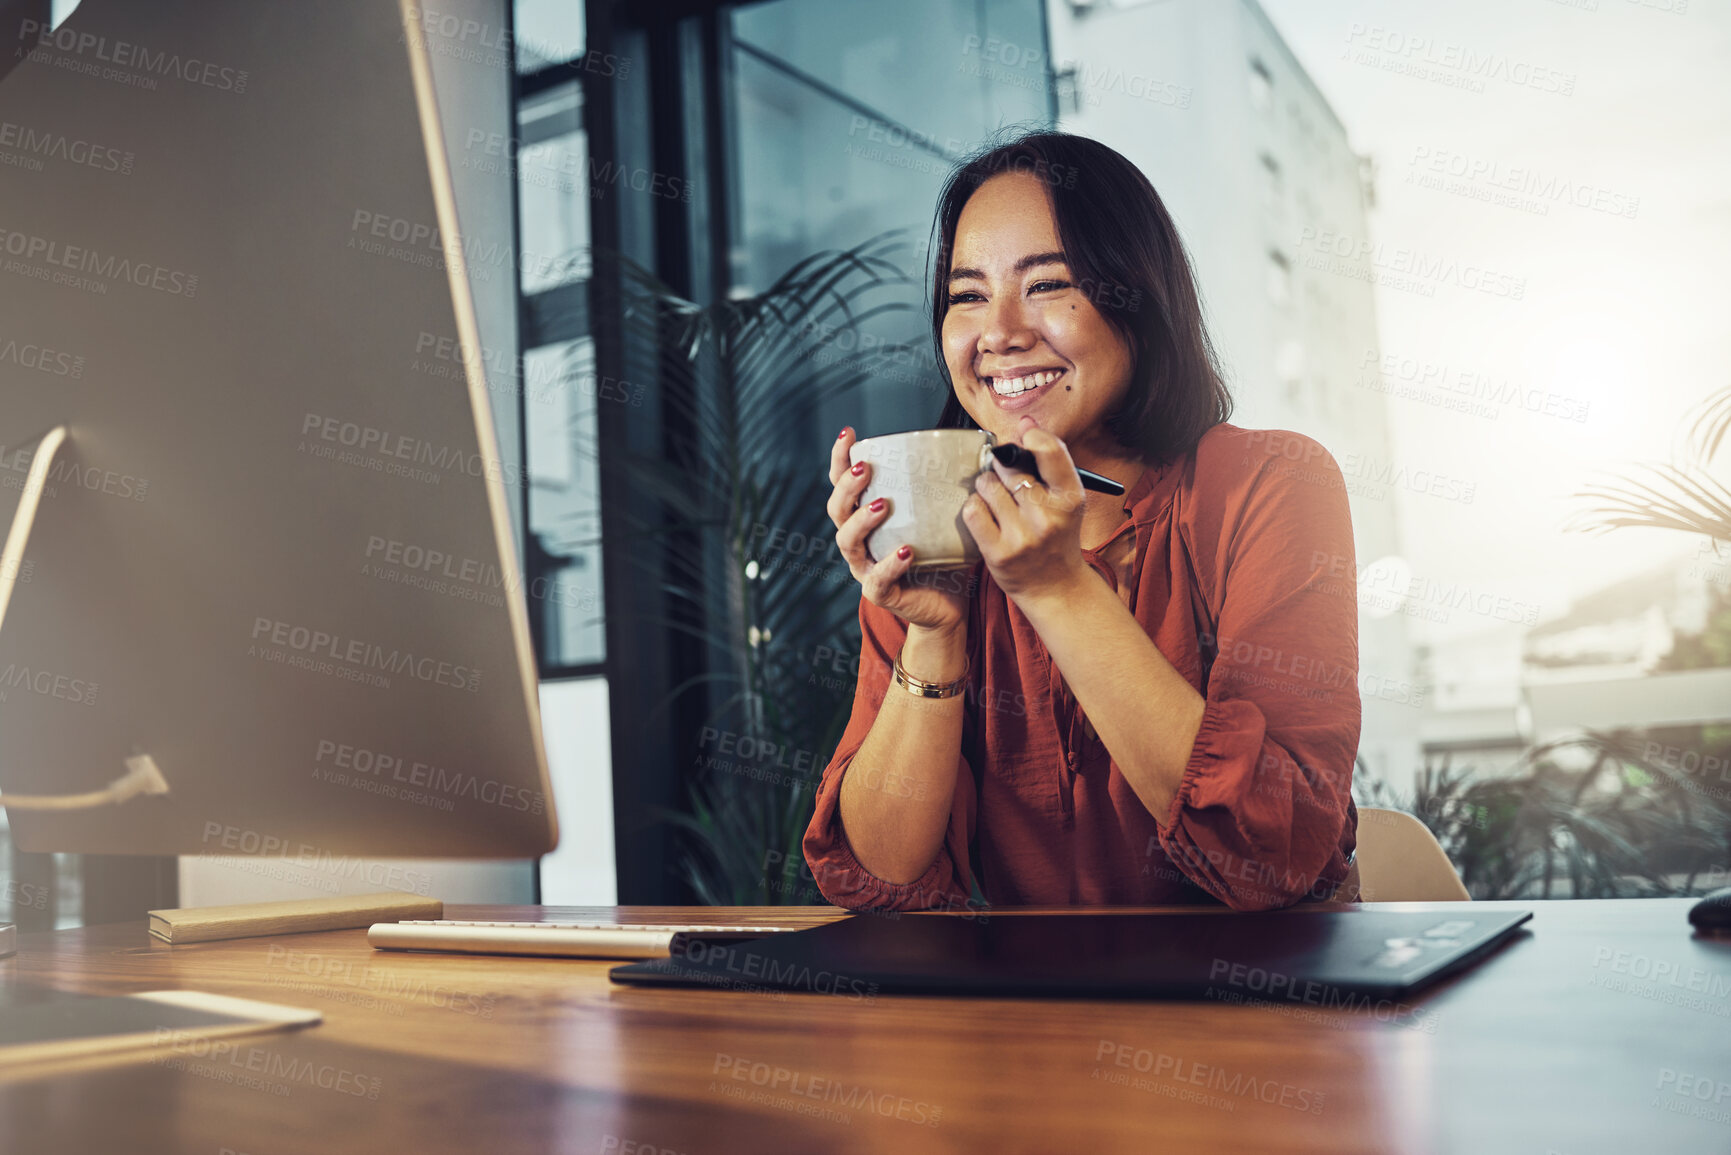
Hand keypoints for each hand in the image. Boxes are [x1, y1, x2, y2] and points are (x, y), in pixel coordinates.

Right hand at [827, 428, 969, 635]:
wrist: (948, 605)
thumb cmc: (941, 555)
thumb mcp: (939, 517)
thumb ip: (944, 489)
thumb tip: (978, 448)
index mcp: (866, 518)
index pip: (843, 484)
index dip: (840, 459)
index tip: (848, 433)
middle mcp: (859, 541)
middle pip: (837, 510)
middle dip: (847, 487)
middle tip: (865, 469)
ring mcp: (866, 568)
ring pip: (847, 542)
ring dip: (862, 521)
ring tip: (882, 505)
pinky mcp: (881, 594)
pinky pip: (876, 581)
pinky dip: (888, 565)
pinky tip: (904, 552)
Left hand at [962, 416, 1088, 602]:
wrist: (1055, 588)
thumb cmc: (1056, 536)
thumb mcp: (1066, 500)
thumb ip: (1048, 462)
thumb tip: (1024, 421)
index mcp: (1071, 498)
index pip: (1050, 450)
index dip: (1031, 435)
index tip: (1023, 435)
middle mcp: (1049, 516)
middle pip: (1009, 465)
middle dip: (1003, 465)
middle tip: (1007, 478)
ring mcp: (1023, 536)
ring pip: (987, 484)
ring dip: (986, 486)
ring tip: (997, 500)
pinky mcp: (998, 553)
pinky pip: (972, 510)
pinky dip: (975, 508)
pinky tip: (986, 515)